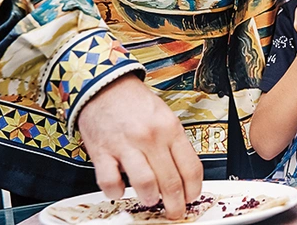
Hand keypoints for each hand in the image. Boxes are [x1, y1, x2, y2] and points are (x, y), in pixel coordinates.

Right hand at [77, 74, 202, 219]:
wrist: (104, 86)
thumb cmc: (135, 102)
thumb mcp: (165, 116)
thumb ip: (173, 143)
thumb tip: (183, 173)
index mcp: (171, 129)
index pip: (190, 167)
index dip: (194, 189)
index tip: (192, 198)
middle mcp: (151, 138)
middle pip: (170, 181)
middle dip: (175, 204)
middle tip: (175, 212)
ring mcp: (126, 145)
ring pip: (145, 184)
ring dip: (149, 198)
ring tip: (150, 199)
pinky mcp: (102, 152)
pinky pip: (110, 182)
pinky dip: (116, 192)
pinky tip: (119, 189)